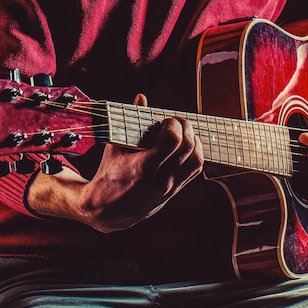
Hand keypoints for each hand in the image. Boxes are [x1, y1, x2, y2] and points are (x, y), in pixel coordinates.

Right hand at [75, 94, 203, 231]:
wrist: (110, 209)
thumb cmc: (110, 175)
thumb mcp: (115, 147)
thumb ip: (131, 122)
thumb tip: (141, 97)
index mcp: (144, 168)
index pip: (172, 140)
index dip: (173, 124)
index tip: (166, 119)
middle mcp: (161, 179)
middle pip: (188, 147)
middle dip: (186, 128)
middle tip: (177, 121)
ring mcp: (170, 187)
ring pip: (197, 160)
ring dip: (194, 141)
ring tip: (184, 133)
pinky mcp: (175, 191)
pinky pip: (194, 170)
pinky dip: (194, 154)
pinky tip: (184, 146)